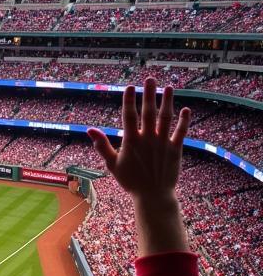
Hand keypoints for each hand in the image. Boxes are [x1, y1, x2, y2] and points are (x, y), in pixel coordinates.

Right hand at [87, 79, 189, 200]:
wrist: (153, 196)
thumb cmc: (130, 181)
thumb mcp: (112, 164)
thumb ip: (102, 145)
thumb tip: (89, 130)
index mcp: (131, 141)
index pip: (129, 116)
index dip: (129, 100)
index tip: (130, 87)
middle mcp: (147, 139)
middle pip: (148, 112)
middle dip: (149, 94)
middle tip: (150, 79)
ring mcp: (162, 143)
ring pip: (166, 118)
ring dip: (167, 102)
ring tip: (168, 88)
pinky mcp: (175, 149)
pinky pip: (180, 132)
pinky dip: (184, 121)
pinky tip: (186, 109)